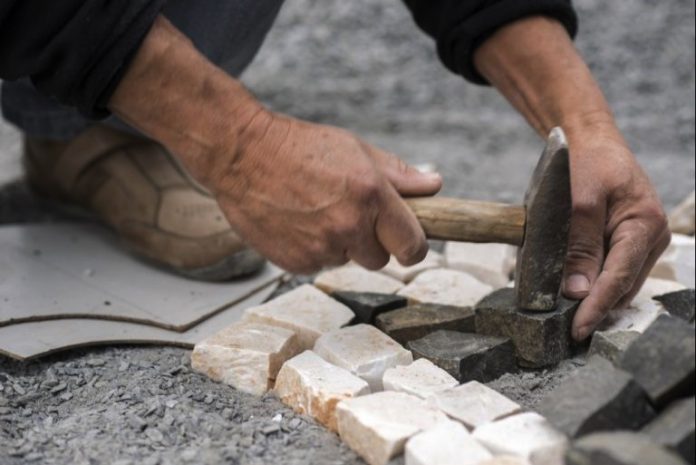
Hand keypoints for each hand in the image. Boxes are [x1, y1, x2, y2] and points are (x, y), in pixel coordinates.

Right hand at [107, 16, 441, 273]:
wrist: (242, 154)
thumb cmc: (299, 147)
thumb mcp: (355, 150)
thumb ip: (399, 174)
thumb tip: (434, 186)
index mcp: (372, 196)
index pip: (413, 246)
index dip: (413, 246)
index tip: (407, 242)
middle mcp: (349, 227)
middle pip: (380, 259)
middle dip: (371, 242)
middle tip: (348, 213)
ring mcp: (321, 249)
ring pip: (346, 261)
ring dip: (339, 244)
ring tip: (316, 211)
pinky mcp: (295, 264)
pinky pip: (318, 265)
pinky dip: (312, 250)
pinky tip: (297, 223)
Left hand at [562, 121, 670, 340]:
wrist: (591, 143)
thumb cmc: (587, 164)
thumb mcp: (580, 203)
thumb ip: (580, 247)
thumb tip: (577, 290)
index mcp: (645, 225)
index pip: (619, 277)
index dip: (596, 306)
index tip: (578, 329)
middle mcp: (651, 238)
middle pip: (622, 285)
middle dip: (595, 307)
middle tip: (565, 329)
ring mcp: (642, 242)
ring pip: (618, 282)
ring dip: (593, 297)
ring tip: (566, 315)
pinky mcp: (627, 242)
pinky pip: (612, 270)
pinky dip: (593, 281)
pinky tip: (573, 291)